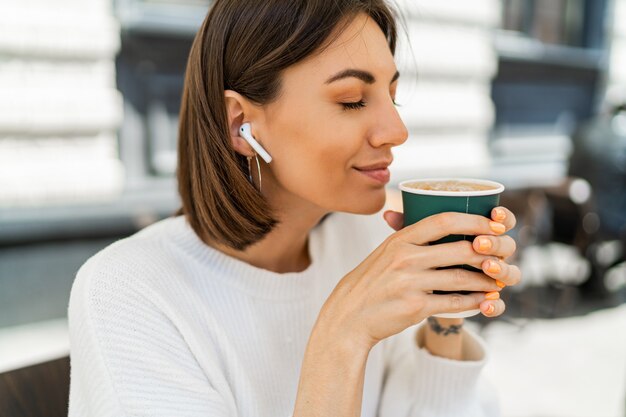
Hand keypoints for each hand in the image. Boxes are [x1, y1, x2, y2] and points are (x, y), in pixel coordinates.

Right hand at [315, 208, 519, 352]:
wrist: (349, 314)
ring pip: (461, 277)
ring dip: (486, 280)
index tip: (493, 225)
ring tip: (498, 282)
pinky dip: (474, 302)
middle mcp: (405, 257)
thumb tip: (446, 224)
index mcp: (400, 239)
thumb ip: (411, 238)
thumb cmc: (372, 281)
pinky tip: (485, 302)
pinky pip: (454, 302)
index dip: (473, 221)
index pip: (443, 220)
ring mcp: (410, 282)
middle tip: (503, 256)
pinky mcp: (415, 306)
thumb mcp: (386, 252)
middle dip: (488, 253)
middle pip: (459, 249)